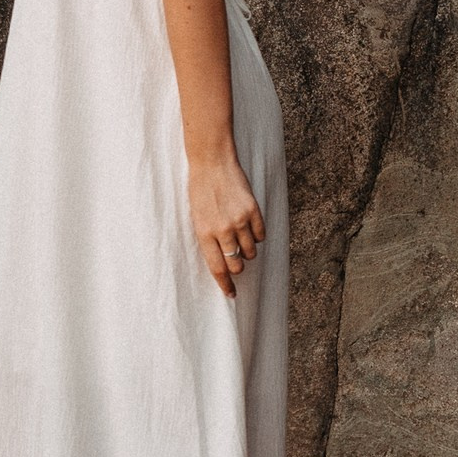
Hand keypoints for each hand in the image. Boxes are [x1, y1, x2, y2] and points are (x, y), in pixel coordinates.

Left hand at [188, 153, 265, 299]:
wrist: (212, 162)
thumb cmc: (199, 190)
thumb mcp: (196, 216)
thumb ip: (208, 238)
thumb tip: (222, 261)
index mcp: (204, 232)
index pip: (218, 268)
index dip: (225, 285)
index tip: (231, 294)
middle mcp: (222, 230)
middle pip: (237, 264)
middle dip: (237, 266)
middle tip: (235, 258)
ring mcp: (239, 220)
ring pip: (250, 252)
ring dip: (247, 251)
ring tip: (239, 238)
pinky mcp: (253, 210)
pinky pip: (261, 236)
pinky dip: (257, 236)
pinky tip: (250, 228)